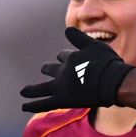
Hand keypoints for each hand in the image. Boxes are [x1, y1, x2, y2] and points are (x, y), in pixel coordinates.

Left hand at [20, 27, 135, 111]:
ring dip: (32, 90)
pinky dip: (33, 105)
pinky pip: (44, 103)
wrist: (112, 81)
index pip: (64, 56)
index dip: (65, 57)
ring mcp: (62, 86)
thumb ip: (80, 38)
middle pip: (52, 69)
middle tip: (44, 69)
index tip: (65, 58)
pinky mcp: (63, 99)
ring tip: (23, 92)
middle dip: (48, 69)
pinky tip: (23, 106)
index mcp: (71, 58)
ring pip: (42, 88)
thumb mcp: (94, 46)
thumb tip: (66, 30)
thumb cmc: (107, 63)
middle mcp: (64, 71)